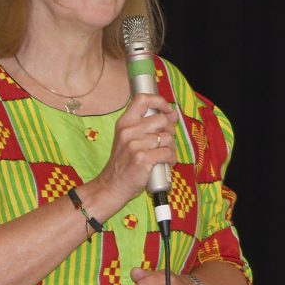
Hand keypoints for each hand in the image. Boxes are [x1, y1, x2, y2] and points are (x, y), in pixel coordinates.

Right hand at [87, 90, 176, 218]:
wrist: (112, 185)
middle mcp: (128, 130)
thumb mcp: (128, 138)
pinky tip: (166, 163)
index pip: (143, 99)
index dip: (160, 102)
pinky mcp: (142, 158)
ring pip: (168, 137)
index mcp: (124, 122)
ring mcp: (134, 144)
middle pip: (162, 119)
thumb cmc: (124, 163)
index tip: (167, 111)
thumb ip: (146, 125)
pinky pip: (168, 152)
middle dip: (170, 130)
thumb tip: (172, 114)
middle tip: (166, 141)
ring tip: (165, 155)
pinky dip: (171, 158)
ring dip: (172, 148)